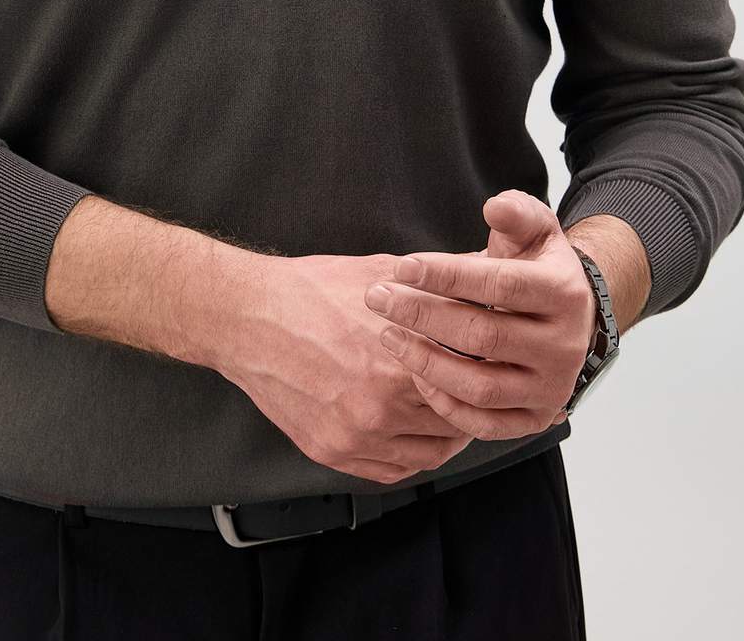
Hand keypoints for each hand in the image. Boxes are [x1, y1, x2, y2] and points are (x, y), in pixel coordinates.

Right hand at [218, 250, 475, 485]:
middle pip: (455, 423)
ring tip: (450, 415)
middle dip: (471, 406)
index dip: (487, 373)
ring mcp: (356, 436)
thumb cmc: (314, 289)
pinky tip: (415, 435)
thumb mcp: (381, 273)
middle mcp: (383, 408)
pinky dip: (411, 457)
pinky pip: (392, 471)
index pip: (471, 383)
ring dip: (446, 437)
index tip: (493, 364)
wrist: (250, 316)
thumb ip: (437, 282)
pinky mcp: (333, 452)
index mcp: (402, 362)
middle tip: (479, 391)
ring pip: (429, 455)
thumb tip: (486, 271)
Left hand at [363, 191, 594, 440]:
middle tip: (377, 298)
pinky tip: (414, 372)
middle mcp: (564, 347)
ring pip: (481, 387)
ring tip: (387, 335)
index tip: (401, 267)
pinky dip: (445, 404)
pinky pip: (485, 424)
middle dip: (423, 316)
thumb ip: (517, 213)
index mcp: (564, 294)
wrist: (574, 319)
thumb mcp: (536, 230)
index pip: (501, 285)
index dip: (448, 276)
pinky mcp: (536, 419)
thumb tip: (495, 205)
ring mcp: (551, 389)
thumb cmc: (539, 268)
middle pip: (484, 337)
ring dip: (426, 362)